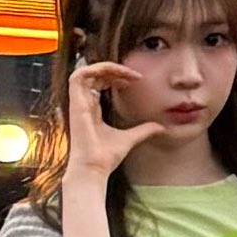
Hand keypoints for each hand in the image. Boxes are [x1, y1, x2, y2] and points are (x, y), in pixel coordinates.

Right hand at [58, 62, 144, 183]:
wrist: (94, 168)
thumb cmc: (106, 157)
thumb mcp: (131, 138)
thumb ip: (144, 131)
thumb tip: (161, 127)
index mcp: (92, 110)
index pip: (99, 83)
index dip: (116, 77)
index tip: (135, 80)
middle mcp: (83, 104)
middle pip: (93, 75)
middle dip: (113, 70)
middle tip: (133, 75)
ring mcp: (78, 103)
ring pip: (85, 72)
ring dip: (105, 67)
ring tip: (125, 72)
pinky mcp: (76, 103)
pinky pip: (78, 76)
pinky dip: (95, 69)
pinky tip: (115, 74)